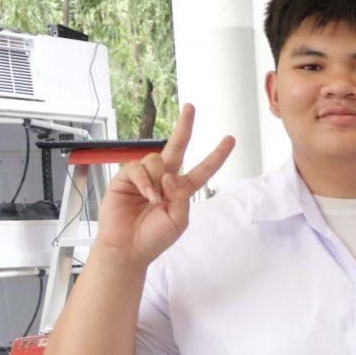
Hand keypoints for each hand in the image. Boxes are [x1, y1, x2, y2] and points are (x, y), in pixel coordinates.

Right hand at [97, 104, 233, 264]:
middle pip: (177, 147)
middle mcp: (164, 179)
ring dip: (158, 179)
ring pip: (157, 159)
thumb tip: (171, 174)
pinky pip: (138, 168)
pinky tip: (145, 195)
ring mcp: (145, 177)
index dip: (216, 155)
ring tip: (154, 200)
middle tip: (191, 107)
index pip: (202, 169)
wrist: (128, 247)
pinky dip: (145, 182)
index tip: (230, 139)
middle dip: (184, 126)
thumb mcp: (179, 219)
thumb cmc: (155, 237)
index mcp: (181, 190)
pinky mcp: (126, 177)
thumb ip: (182, 196)